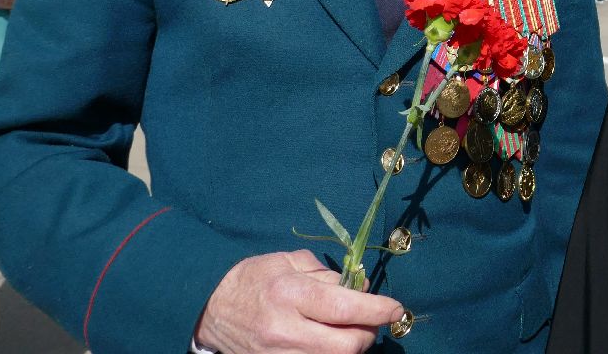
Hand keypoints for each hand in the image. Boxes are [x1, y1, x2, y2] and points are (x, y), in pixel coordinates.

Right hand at [195, 250, 403, 353]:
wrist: (212, 311)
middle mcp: (285, 330)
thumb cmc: (253, 280)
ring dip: (351, 348)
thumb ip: (328, 275)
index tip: (396, 309)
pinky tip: (331, 342)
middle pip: (346, 346)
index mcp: (290, 294)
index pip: (344, 306)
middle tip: (372, 321)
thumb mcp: (288, 262)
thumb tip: (361, 287)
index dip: (377, 310)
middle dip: (368, 334)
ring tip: (351, 331)